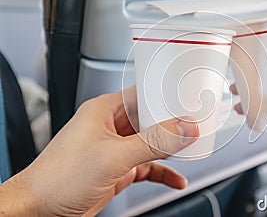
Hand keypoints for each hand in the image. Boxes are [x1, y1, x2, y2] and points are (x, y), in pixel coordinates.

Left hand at [0, 87, 198, 216]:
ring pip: (151, 143)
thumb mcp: (113, 156)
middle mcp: (110, 126)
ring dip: (170, 150)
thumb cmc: (57, 178)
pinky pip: (147, 165)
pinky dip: (162, 171)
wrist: (38, 210)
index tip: (190, 104)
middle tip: (195, 129)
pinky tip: (175, 178)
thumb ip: (152, 142)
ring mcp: (114, 148)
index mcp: (105, 110)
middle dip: (173, 126)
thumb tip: (184, 129)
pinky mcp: (117, 168)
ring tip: (190, 151)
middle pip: (151, 120)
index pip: (144, 94)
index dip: (167, 98)